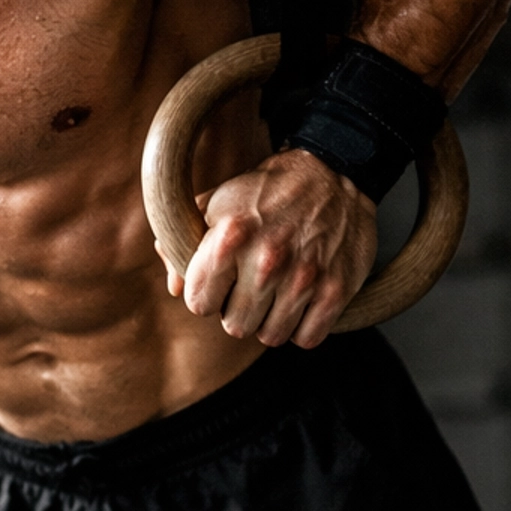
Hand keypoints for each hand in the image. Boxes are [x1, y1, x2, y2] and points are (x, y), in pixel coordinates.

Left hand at [166, 149, 376, 348]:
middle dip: (240, 310)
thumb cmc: (266, 194)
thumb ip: (183, 245)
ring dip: (272, 320)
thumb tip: (175, 288)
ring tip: (278, 292)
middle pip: (236, 326)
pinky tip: (303, 301)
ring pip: (271, 336)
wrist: (333, 173)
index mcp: (230, 237)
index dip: (207, 296)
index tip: (219, 285)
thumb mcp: (216, 205)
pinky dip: (304, 326)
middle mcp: (266, 259)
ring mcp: (304, 277)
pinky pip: (308, 338)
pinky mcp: (336, 290)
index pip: (199, 303)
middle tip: (253, 287)